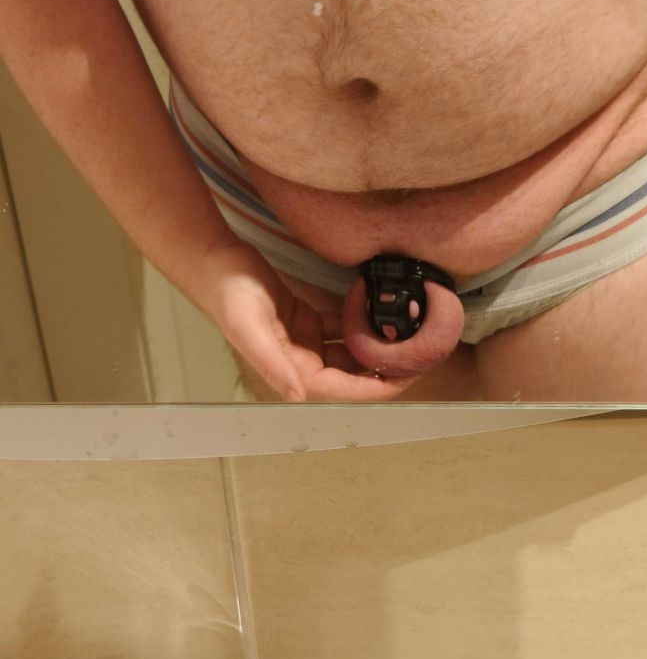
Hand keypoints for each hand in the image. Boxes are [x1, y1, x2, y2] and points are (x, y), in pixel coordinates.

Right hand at [202, 239, 424, 401]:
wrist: (214, 263)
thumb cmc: (229, 296)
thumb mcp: (249, 328)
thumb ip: (273, 364)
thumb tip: (298, 396)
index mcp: (290, 370)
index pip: (341, 389)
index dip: (374, 388)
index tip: (405, 380)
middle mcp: (299, 361)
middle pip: (350, 374)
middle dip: (382, 371)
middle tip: (419, 358)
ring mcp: (303, 341)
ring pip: (347, 353)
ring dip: (375, 350)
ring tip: (408, 341)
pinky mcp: (304, 319)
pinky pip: (339, 329)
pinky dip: (359, 326)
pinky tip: (381, 316)